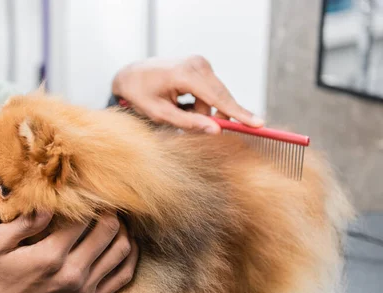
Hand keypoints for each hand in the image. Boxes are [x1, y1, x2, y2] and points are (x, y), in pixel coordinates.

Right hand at [0, 211, 137, 292]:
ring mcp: (85, 289)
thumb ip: (24, 221)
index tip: (88, 191)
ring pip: (121, 250)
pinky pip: (124, 275)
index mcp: (50, 256)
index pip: (83, 219)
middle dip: (109, 211)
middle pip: (108, 230)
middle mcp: (72, 274)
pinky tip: (125, 241)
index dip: (89, 201)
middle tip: (104, 201)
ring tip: (114, 218)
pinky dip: (130, 255)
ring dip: (123, 229)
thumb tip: (49, 204)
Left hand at [112, 56, 263, 133]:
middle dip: (216, 117)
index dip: (238, 113)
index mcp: (185, 73)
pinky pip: (211, 91)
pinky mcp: (201, 66)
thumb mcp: (160, 114)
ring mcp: (200, 63)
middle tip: (199, 128)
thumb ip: (188, 123)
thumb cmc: (141, 95)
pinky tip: (182, 104)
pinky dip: (202, 103)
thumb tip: (216, 131)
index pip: (218, 97)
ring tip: (178, 112)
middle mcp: (197, 64)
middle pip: (221, 97)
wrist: (132, 75)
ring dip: (203, 111)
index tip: (258, 124)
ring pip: (216, 97)